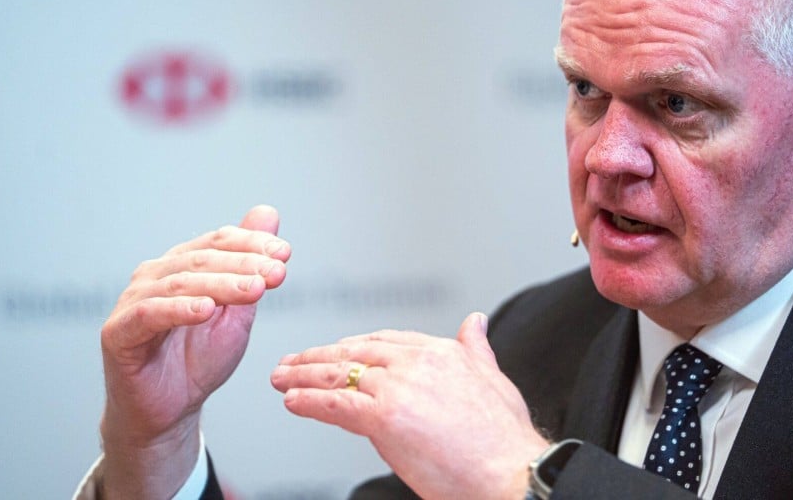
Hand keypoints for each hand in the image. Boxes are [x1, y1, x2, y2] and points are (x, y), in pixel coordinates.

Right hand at [99, 205, 289, 498]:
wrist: (171, 409)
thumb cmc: (201, 359)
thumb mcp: (238, 309)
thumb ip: (250, 265)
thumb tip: (268, 212)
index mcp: (182, 265)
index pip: (218, 241)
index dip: (252, 243)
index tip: (285, 253)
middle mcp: (155, 275)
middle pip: (203, 260)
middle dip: (245, 264)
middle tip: (278, 273)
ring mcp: (133, 301)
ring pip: (181, 283)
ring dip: (221, 285)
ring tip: (254, 290)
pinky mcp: (118, 332)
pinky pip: (150, 314)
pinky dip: (180, 309)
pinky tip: (206, 310)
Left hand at [270, 313, 549, 499]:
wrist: (511, 471)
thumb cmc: (505, 439)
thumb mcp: (494, 379)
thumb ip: (478, 349)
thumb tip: (476, 322)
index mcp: (443, 350)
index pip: (386, 340)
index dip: (354, 346)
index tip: (334, 351)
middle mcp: (418, 362)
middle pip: (356, 352)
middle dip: (319, 358)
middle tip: (293, 362)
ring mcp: (399, 387)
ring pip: (340, 375)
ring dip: (303, 376)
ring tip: (282, 379)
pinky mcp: (384, 417)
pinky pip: (337, 405)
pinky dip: (310, 401)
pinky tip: (293, 401)